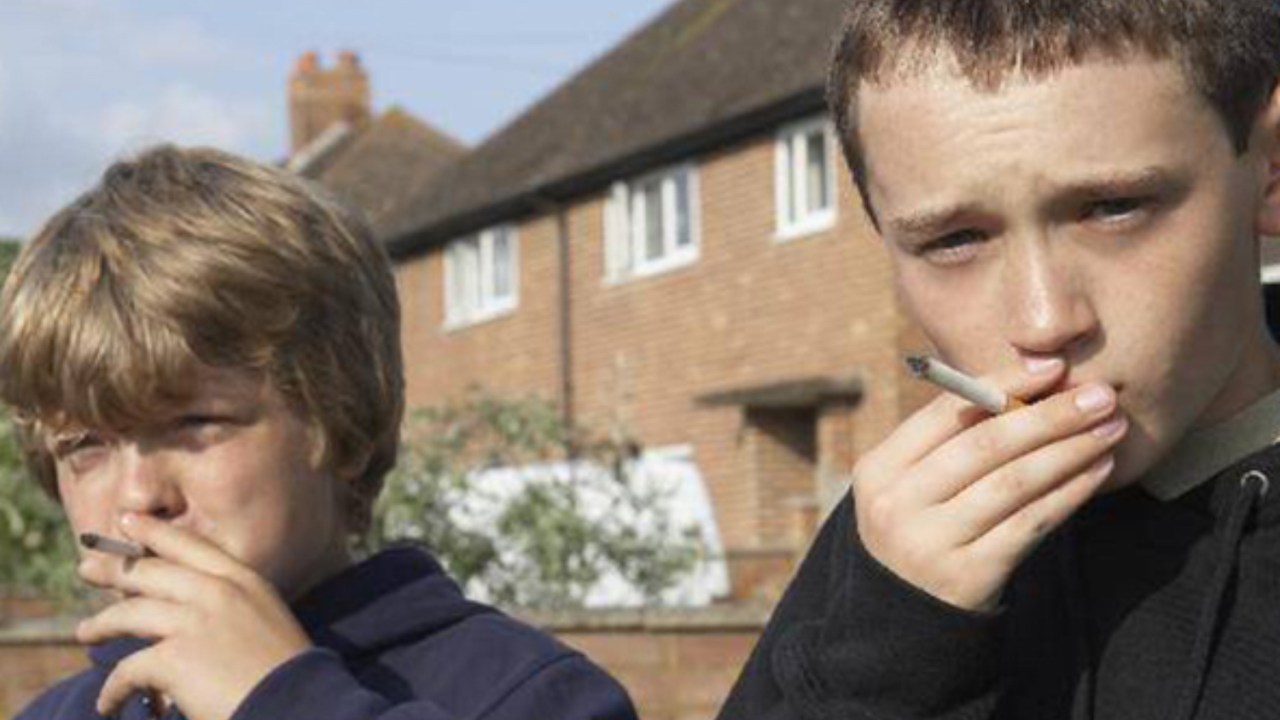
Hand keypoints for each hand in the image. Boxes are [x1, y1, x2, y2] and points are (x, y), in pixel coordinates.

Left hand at [76, 514, 311, 719]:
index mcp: (244, 581)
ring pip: (129, 613)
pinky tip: (108, 703)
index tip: (128, 519)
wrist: (296, 703)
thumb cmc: (285, 672)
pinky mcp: (174, 657)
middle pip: (151, 571)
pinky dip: (113, 689)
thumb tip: (192, 616)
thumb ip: (234, 610)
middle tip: (88, 569)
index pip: (191, 546)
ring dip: (101, 624)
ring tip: (85, 633)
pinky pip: (128, 669)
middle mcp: (218, 592)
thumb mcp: (267, 623)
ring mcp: (194, 622)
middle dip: (115, 569)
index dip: (155, 530)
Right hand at [852, 359, 1126, 611]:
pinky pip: (1030, 524)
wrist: (902, 617)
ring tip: (1110, 429)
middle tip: (1100, 394)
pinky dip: (1069, 493)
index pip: (945, 411)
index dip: (1002, 383)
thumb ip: (953, 439)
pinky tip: (1096, 471)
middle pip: (983, 444)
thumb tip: (1032, 376)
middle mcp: (897, 504)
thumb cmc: (921, 528)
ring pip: (1012, 483)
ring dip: (1069, 450)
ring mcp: (930, 542)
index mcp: (879, 469)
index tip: (1054, 366)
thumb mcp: (912, 484)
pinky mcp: (967, 576)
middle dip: (1049, 414)